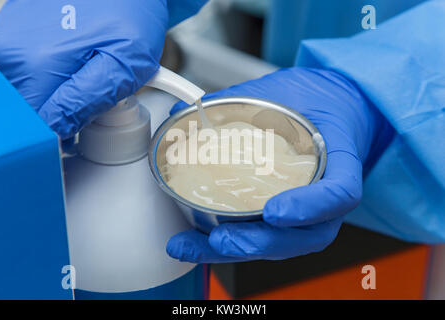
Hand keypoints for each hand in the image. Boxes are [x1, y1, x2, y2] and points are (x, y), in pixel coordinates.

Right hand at [0, 0, 167, 138]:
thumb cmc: (128, 15)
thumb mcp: (123, 66)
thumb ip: (85, 103)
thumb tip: (55, 131)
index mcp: (35, 64)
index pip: (35, 127)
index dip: (57, 138)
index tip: (75, 133)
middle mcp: (11, 52)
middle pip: (28, 111)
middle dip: (56, 115)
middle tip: (85, 97)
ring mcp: (7, 42)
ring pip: (26, 96)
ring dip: (52, 98)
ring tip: (79, 78)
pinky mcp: (11, 37)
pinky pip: (25, 77)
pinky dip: (46, 81)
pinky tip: (68, 67)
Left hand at [167, 67, 387, 262]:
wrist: (330, 108)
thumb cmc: (312, 102)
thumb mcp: (284, 91)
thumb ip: (239, 99)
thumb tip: (186, 109)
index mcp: (340, 158)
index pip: (340, 193)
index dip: (309, 208)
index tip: (273, 212)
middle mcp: (330, 194)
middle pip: (310, 235)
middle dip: (262, 242)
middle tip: (222, 238)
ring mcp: (314, 211)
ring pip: (287, 245)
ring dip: (242, 251)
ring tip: (197, 246)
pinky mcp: (292, 217)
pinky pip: (271, 239)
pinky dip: (238, 246)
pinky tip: (201, 244)